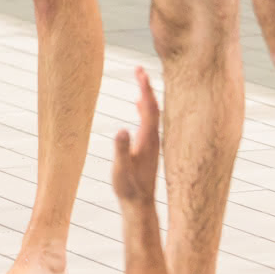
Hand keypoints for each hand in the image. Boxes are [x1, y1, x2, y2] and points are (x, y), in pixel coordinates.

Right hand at [112, 67, 160, 204]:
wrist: (139, 204)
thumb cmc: (128, 187)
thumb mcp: (121, 168)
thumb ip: (121, 149)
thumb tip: (121, 129)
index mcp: (147, 139)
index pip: (149, 108)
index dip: (145, 89)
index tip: (140, 71)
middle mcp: (153, 138)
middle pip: (153, 106)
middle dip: (146, 86)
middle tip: (139, 69)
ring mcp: (152, 142)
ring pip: (152, 113)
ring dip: (146, 95)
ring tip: (140, 81)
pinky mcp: (149, 147)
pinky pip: (149, 121)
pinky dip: (144, 108)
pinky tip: (137, 105)